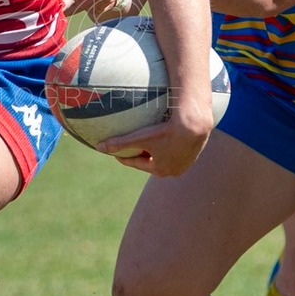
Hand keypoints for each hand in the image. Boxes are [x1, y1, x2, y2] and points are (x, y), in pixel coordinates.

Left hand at [98, 99, 212, 176]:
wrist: (195, 125)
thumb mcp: (140, 138)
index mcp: (160, 170)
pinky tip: (166, 136)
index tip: (116, 152)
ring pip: (165, 157)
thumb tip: (99, 147)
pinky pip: (176, 149)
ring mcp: (185, 162)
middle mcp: (174, 170)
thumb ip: (120, 143)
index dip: (125, 157)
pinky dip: (169, 145)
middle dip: (142, 155)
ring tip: (148, 141)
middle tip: (132, 146)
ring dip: (157, 151)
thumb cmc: (166, 133)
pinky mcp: (194, 152)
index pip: (137, 163)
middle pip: (152, 162)